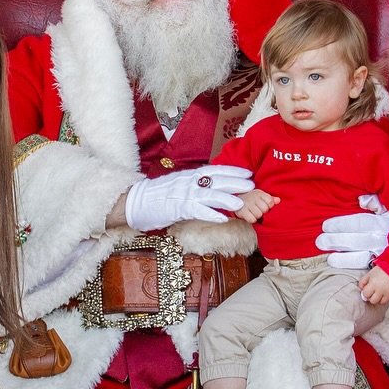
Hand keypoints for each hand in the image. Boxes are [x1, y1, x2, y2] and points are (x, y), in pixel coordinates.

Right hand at [124, 165, 253, 229]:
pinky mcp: (177, 208)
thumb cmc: (158, 195)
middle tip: (252, 184)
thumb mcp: (179, 185)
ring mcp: (183, 194)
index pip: (214, 170)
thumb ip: (195, 185)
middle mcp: (188, 182)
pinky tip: (222, 218)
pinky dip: (211, 214)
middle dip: (235, 182)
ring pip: (209, 195)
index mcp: (189, 175)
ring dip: (227, 198)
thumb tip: (212, 187)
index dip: (232, 171)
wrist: (136, 201)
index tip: (247, 172)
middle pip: (216, 180)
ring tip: (241, 203)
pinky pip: (197, 211)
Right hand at [235, 187, 278, 223]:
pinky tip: (250, 216)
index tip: (265, 206)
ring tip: (253, 213)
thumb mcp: (261, 197)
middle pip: (265, 209)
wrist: (235, 200)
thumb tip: (278, 200)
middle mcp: (253, 197)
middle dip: (263, 212)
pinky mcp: (241, 211)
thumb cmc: (252, 200)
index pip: (270, 201)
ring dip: (257, 216)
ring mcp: (246, 204)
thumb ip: (271, 199)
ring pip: (258, 215)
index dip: (269, 206)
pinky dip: (252, 219)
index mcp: (259, 193)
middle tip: (258, 210)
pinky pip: (252, 219)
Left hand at [315, 194, 388, 269]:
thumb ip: (376, 201)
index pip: (359, 223)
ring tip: (329, 259)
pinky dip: (357, 269)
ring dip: (345, 259)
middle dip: (337, 241)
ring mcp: (385, 253)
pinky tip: (346, 270)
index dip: (341, 225)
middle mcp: (384, 238)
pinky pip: (371, 268)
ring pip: (363, 257)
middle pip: (357, 240)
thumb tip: (362, 201)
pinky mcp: (387, 265)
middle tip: (320, 242)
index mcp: (383, 222)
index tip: (325, 226)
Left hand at [359, 265, 388, 304]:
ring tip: (379, 293)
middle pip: (373, 301)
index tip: (367, 290)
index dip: (366, 292)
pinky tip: (386, 292)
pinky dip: (387, 298)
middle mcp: (381, 290)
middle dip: (372, 297)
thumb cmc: (381, 270)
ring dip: (379, 299)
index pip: (366, 294)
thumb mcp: (369, 274)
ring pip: (381, 302)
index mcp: (373, 284)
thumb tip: (361, 289)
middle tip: (373, 293)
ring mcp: (388, 293)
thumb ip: (363, 282)